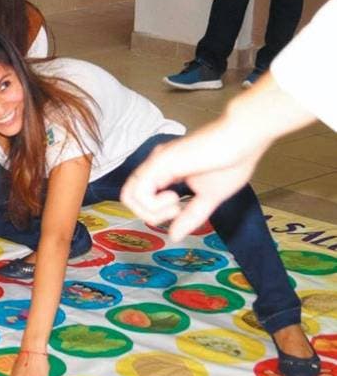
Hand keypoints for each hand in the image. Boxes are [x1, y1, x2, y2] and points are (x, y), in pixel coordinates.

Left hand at [120, 121, 264, 240]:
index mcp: (165, 171)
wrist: (246, 139)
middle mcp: (156, 165)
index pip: (141, 197)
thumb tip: (174, 236)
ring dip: (151, 211)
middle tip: (175, 211)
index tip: (180, 212)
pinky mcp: (160, 162)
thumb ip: (191, 216)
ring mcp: (156, 162)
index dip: (154, 213)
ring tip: (175, 206)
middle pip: (129, 197)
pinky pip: (140, 191)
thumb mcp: (209, 198)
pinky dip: (154, 204)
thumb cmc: (233, 161)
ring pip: (129, 196)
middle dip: (149, 214)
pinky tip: (175, 197)